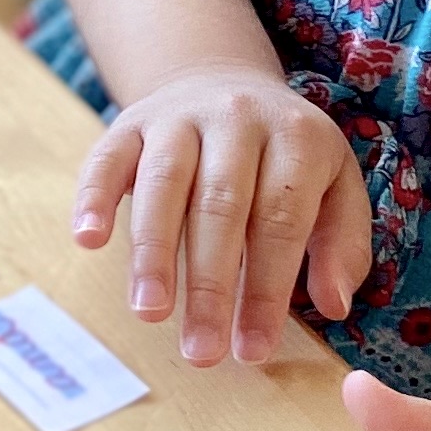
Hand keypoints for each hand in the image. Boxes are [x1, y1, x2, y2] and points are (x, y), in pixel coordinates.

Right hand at [70, 61, 369, 366]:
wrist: (222, 79)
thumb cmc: (284, 155)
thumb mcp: (334, 184)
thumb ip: (341, 242)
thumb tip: (334, 304)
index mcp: (296, 138)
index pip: (280, 220)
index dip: (266, 288)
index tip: (253, 350)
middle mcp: (237, 118)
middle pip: (221, 206)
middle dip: (210, 284)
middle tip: (200, 351)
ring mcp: (179, 117)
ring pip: (163, 183)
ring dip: (153, 252)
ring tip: (150, 311)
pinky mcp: (130, 121)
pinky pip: (107, 157)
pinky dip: (93, 196)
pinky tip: (89, 239)